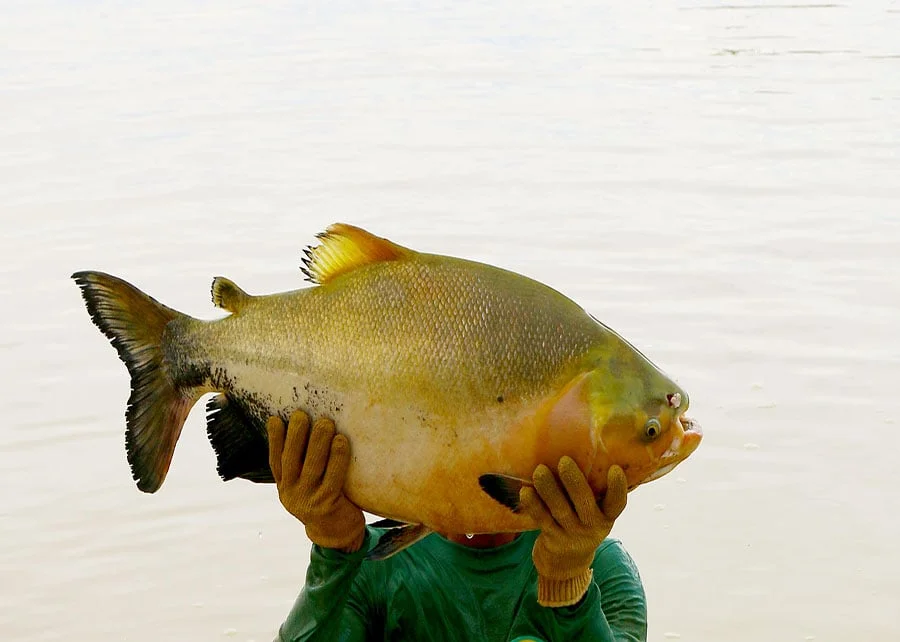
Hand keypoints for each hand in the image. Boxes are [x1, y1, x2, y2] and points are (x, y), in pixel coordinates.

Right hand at [267, 410, 365, 552]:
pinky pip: (333, 477)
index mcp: (285, 487)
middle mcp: (292, 494)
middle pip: (291, 460)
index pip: (275, 461)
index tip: (274, 419)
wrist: (338, 534)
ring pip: (311, 466)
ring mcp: (308, 500)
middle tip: (301, 414)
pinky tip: (341, 441)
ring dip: (317, 441)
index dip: (274, 440)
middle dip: (295, 435)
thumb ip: (305, 465)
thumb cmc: (326, 501)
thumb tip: (312, 430)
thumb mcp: (308, 486)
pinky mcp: (327, 505)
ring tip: (325, 422)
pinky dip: (337, 457)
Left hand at [519, 457, 627, 607]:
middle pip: (584, 503)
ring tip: (539, 471)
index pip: (617, 503)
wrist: (566, 563)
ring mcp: (572, 534)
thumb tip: (583, 447)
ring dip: (549, 489)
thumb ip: (593, 490)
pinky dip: (534, 505)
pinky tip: (525, 491)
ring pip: (560, 510)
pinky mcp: (552, 539)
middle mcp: (592, 526)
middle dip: (574, 482)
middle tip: (564, 461)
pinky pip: (542, 520)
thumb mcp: (595, 512)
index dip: (618, 488)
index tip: (614, 469)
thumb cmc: (581, 523)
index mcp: (606, 516)